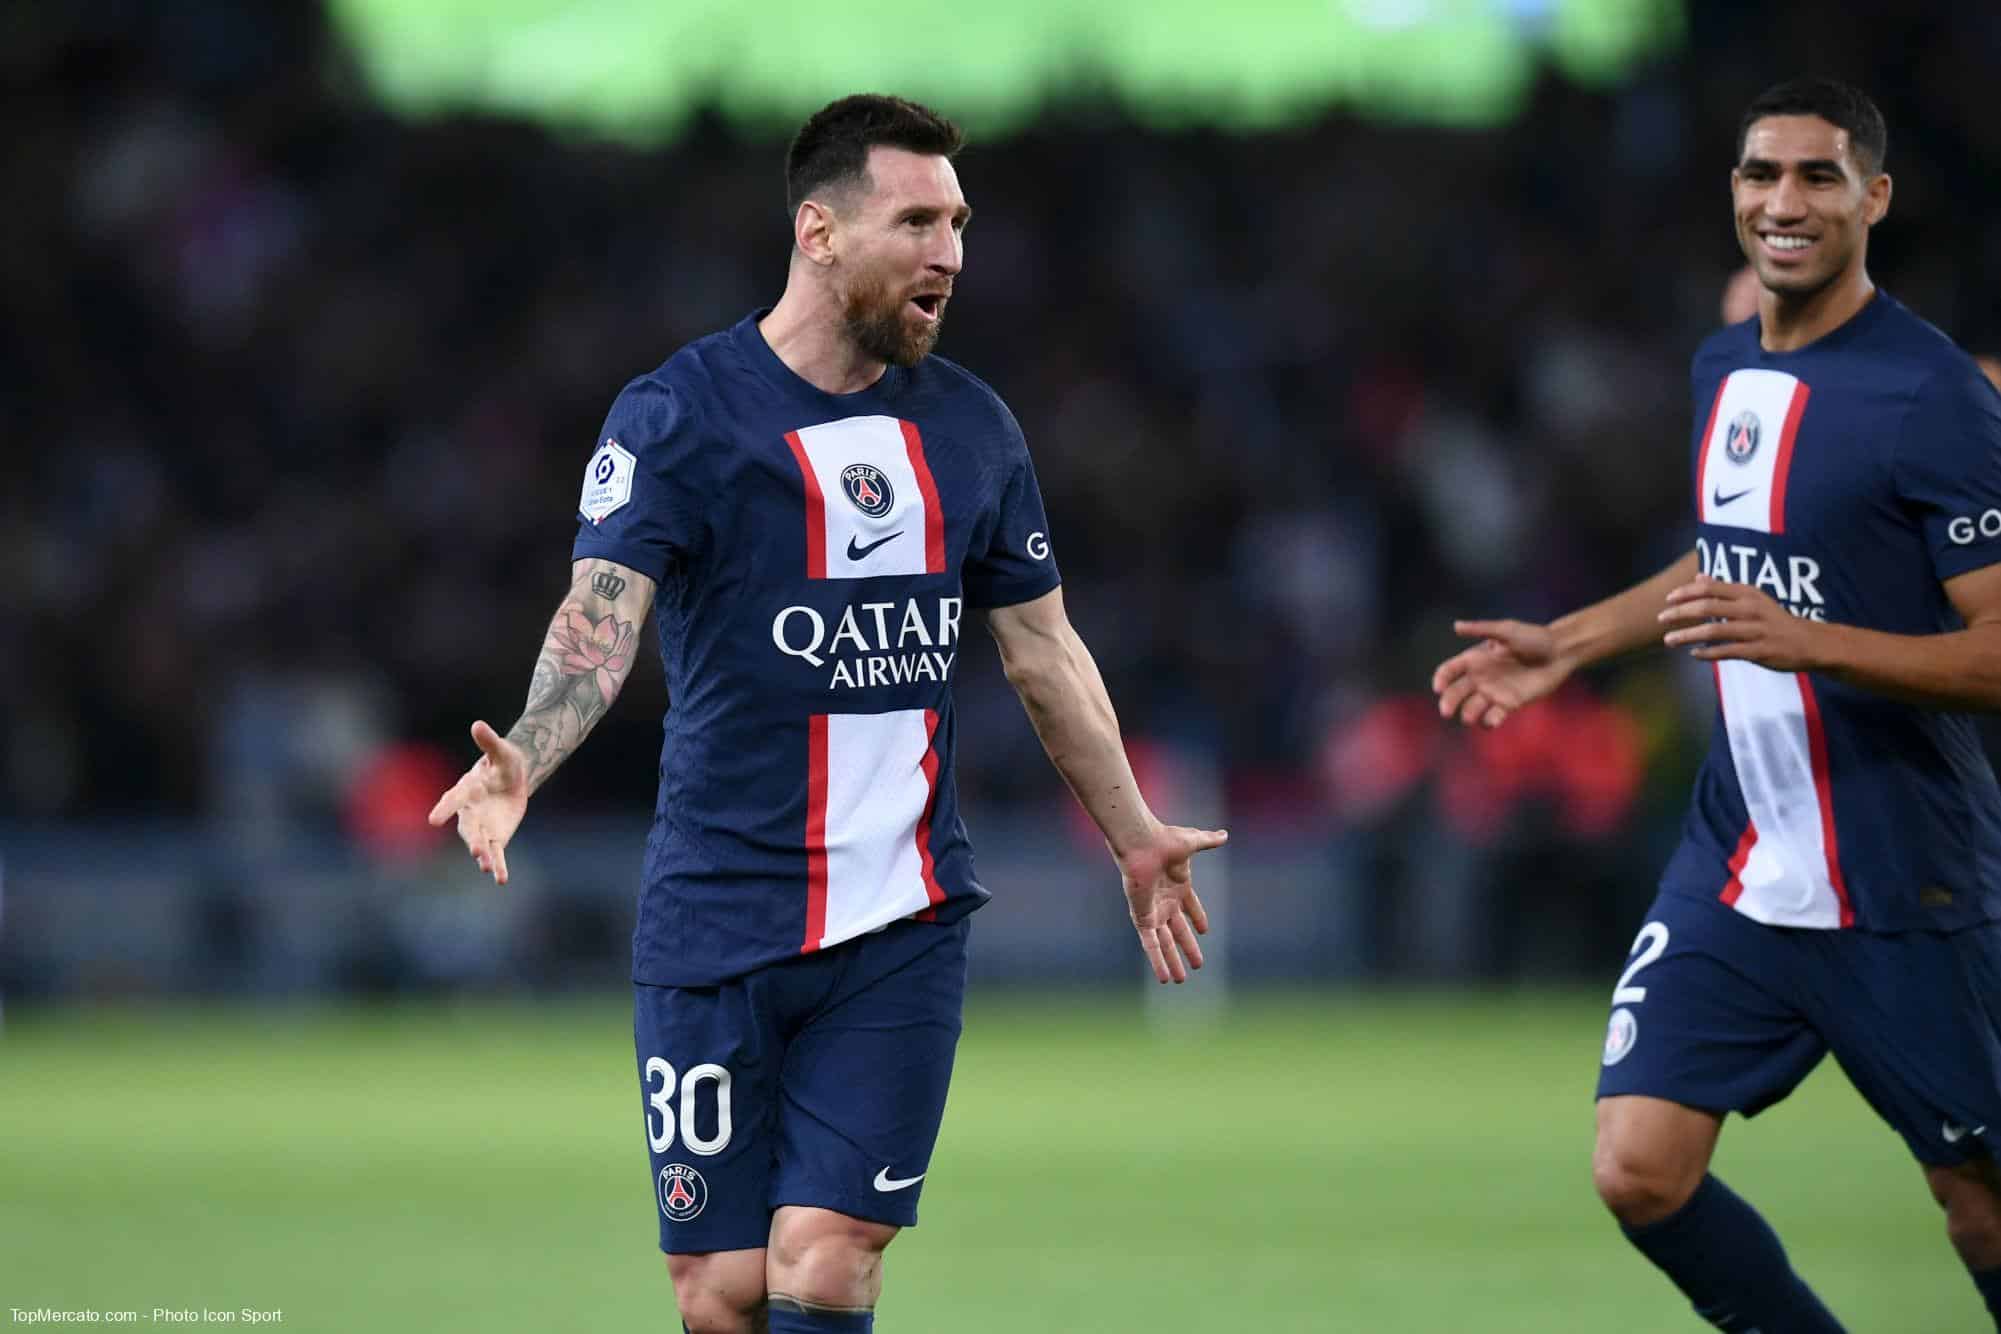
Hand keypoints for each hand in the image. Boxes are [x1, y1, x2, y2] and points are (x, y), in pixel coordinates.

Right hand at [427, 721, 529, 883]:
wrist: (512, 778)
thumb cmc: (503, 762)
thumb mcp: (502, 751)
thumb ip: (489, 741)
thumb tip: (478, 724)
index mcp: (466, 790)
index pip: (453, 800)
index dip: (444, 809)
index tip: (433, 820)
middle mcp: (469, 812)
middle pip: (468, 828)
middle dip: (473, 839)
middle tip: (477, 851)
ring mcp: (482, 826)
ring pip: (481, 844)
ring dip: (484, 856)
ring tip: (488, 867)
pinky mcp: (496, 837)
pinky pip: (496, 854)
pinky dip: (498, 866)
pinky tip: (501, 879)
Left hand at [1116, 824, 1226, 983]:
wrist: (1141, 843)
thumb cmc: (1165, 840)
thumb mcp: (1193, 841)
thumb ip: (1208, 841)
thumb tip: (1224, 834)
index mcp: (1178, 884)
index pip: (1190, 907)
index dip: (1197, 917)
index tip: (1204, 931)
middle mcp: (1166, 900)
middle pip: (1179, 931)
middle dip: (1188, 948)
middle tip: (1198, 965)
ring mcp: (1154, 910)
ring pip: (1165, 943)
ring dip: (1173, 962)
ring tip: (1181, 980)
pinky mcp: (1143, 917)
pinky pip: (1150, 944)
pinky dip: (1156, 961)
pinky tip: (1163, 977)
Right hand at [1431, 618, 1570, 728]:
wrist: (1560, 653)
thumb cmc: (1534, 638)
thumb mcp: (1506, 631)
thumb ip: (1482, 630)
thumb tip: (1456, 626)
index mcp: (1475, 659)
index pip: (1450, 671)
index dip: (1441, 679)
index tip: (1439, 688)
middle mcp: (1480, 678)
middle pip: (1456, 693)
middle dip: (1449, 702)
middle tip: (1446, 711)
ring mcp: (1493, 692)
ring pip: (1472, 708)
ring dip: (1467, 714)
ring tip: (1469, 717)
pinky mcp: (1509, 705)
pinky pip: (1493, 717)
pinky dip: (1489, 722)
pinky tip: (1491, 720)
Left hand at [1659, 575, 1822, 670]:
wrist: (1810, 642)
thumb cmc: (1774, 620)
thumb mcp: (1753, 598)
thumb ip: (1724, 589)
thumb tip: (1699, 577)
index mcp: (1748, 593)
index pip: (1710, 588)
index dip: (1685, 593)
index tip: (1667, 599)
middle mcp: (1750, 609)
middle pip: (1707, 608)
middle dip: (1680, 613)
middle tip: (1660, 619)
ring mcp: (1755, 631)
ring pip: (1714, 631)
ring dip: (1687, 635)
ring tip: (1669, 640)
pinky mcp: (1759, 651)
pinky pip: (1727, 652)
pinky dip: (1708, 653)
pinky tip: (1693, 654)